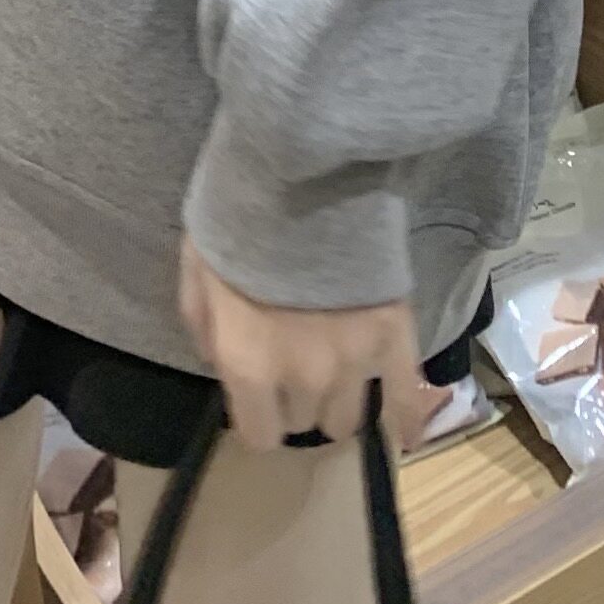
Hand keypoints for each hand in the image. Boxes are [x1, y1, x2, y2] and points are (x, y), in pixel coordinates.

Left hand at [179, 240, 449, 456]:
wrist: (302, 167)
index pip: (259, 436)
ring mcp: (355, 359)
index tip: (256, 394)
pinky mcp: (395, 334)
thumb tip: (221, 366)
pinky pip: (407, 396)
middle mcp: (304, 376)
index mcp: (249, 364)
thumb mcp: (196, 270)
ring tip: (332, 370)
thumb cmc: (238, 215)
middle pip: (304, 423)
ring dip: (336, 399)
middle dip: (293, 398)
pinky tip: (406, 435)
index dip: (256, 416)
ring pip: (347, 418)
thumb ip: (206, 330)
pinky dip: (406, 416)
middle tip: (291, 360)